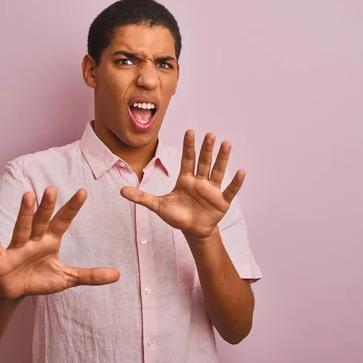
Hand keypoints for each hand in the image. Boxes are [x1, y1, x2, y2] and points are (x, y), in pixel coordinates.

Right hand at [0, 187, 119, 299]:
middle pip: (42, 221)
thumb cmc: (39, 278)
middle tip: (52, 189)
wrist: (13, 292)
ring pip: (22, 228)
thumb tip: (117, 275)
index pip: (63, 221)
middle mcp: (34, 240)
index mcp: (50, 241)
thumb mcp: (67, 278)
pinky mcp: (0, 259)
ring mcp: (16, 247)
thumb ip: (90, 275)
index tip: (83, 191)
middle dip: (47, 207)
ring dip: (24, 213)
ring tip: (28, 195)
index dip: (72, 208)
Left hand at [121, 130, 244, 239]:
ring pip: (218, 171)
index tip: (190, 131)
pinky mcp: (222, 201)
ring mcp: (212, 190)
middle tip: (209, 134)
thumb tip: (121, 191)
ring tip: (226, 143)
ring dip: (222, 158)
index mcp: (186, 179)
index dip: (188, 146)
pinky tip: (241, 171)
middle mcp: (200, 181)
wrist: (193, 231)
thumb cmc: (177, 215)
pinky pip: (230, 190)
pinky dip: (236, 182)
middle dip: (206, 148)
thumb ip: (141, 197)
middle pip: (203, 162)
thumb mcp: (158, 206)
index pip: (187, 159)